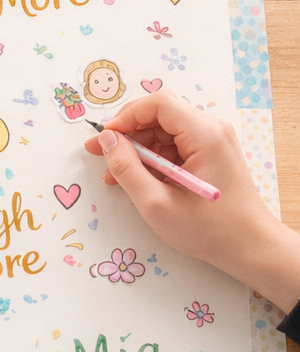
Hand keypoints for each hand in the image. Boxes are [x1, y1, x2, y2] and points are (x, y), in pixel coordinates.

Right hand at [85, 92, 299, 311]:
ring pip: (164, 129)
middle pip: (160, 114)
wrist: (251, 248)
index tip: (105, 139)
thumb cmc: (209, 231)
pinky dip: (154, 157)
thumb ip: (127, 169)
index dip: (126, 116)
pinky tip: (138, 178)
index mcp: (204, 135)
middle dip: (128, 133)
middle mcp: (212, 129)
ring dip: (138, 148)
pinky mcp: (212, 152)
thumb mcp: (157, 204)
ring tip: (117, 174)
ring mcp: (214, 140)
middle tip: (100, 154)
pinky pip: (175, 144)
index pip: (158, 103)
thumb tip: (106, 139)